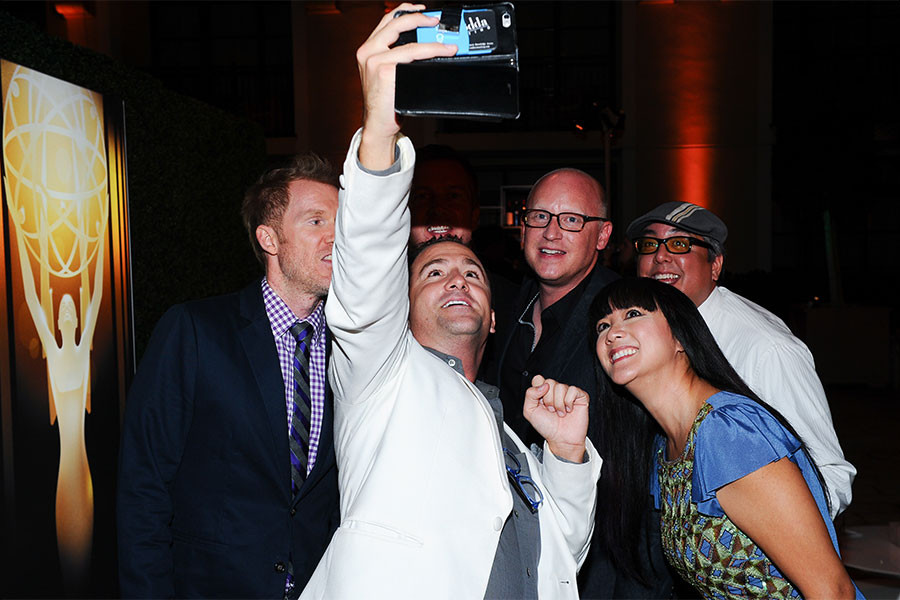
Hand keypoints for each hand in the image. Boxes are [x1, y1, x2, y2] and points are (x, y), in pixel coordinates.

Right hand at [356, 3, 456, 169]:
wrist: (378, 124)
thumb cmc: (387, 101)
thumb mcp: (388, 73)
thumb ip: (398, 56)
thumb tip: (425, 43)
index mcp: (367, 49)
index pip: (387, 21)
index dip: (406, 10)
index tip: (423, 10)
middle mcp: (367, 52)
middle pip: (396, 23)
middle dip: (419, 18)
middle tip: (436, 21)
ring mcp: (374, 62)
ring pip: (409, 43)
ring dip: (433, 42)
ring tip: (448, 44)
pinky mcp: (384, 72)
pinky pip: (413, 56)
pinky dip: (431, 53)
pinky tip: (441, 54)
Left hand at [523, 375, 588, 462]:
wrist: (561, 440)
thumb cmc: (547, 427)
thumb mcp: (529, 412)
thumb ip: (530, 395)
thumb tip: (543, 385)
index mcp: (543, 392)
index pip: (538, 379)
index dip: (538, 389)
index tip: (540, 401)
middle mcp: (555, 391)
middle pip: (549, 382)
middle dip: (548, 399)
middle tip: (551, 410)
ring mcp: (568, 393)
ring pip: (561, 387)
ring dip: (559, 404)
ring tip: (560, 412)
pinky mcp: (580, 396)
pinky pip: (573, 390)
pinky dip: (569, 402)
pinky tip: (568, 410)